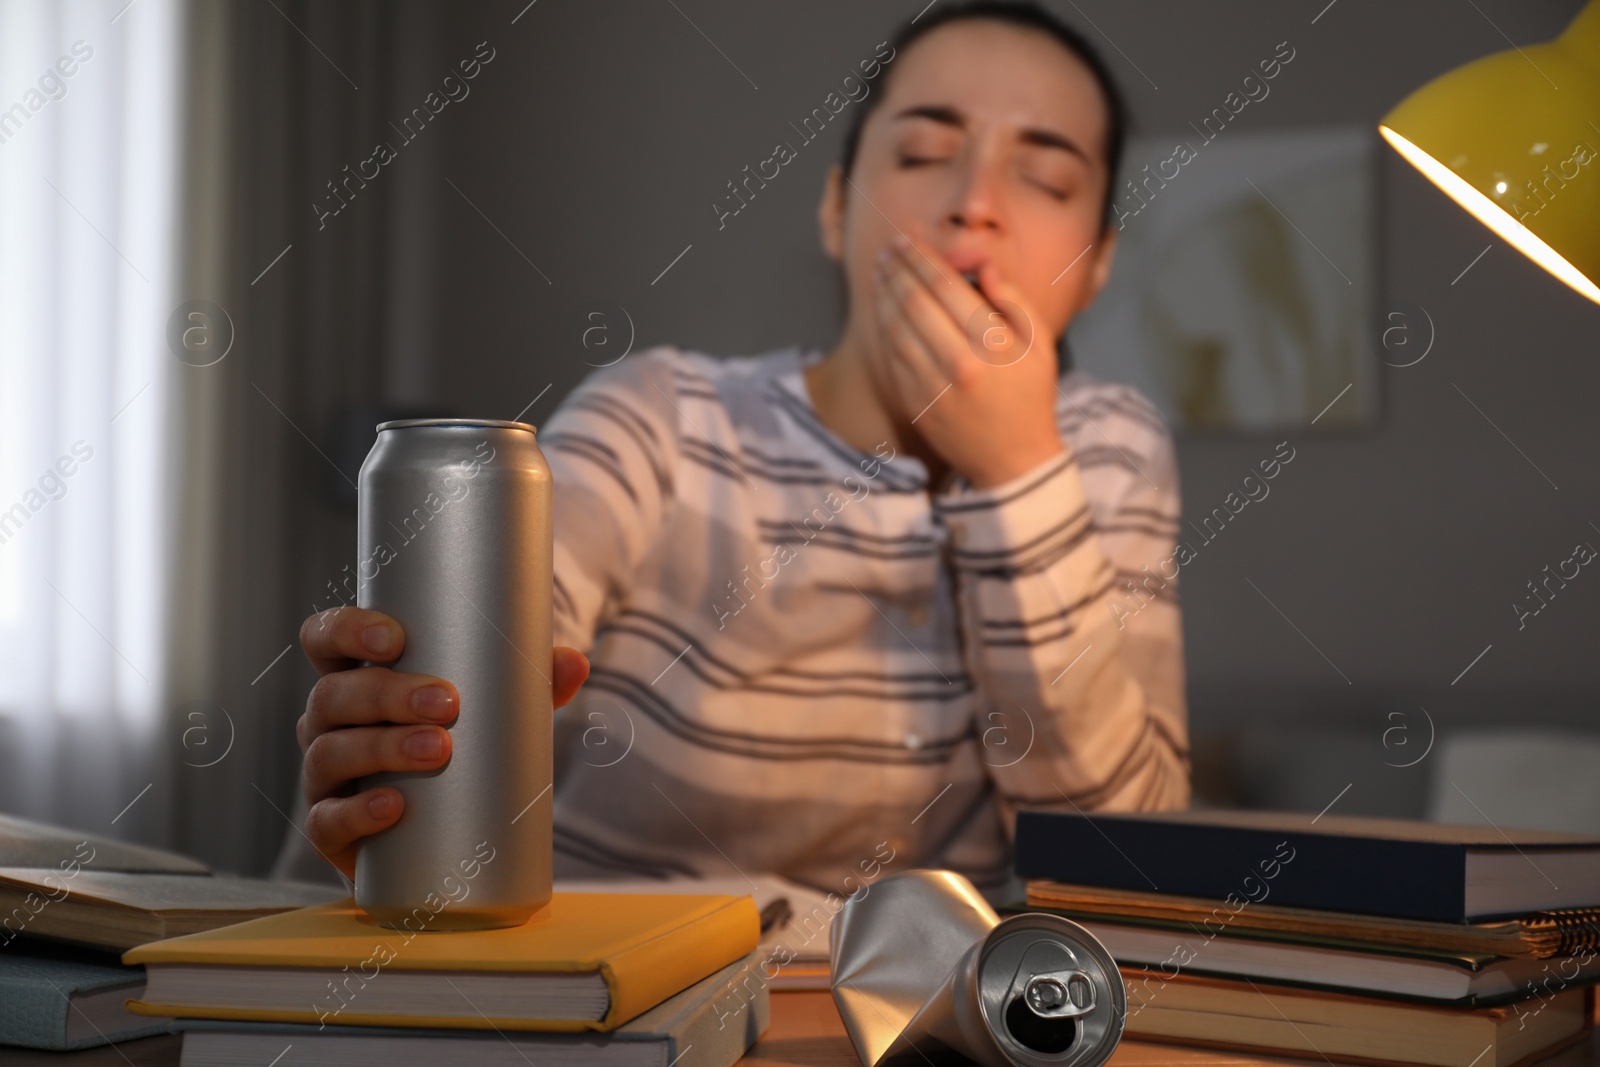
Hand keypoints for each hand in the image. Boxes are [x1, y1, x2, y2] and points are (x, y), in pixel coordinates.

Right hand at [296, 606, 589, 881]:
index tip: (395, 637)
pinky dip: (358, 814)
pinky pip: (326, 822)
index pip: (325, 640)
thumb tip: (575, 663)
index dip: (346, 629)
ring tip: (437, 750)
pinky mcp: (331, 830)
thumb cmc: (458, 747)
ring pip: (329, 752)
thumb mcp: (493, 708)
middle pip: (332, 695)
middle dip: (387, 693)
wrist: (441, 836)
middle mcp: (327, 723)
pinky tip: (393, 806)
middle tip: (448, 702)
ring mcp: (323, 777)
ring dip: (382, 747)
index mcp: (355, 678)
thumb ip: (529, 681)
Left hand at [873, 234, 1064, 488]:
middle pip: (915, 302)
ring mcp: (931, 385)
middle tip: (889, 250)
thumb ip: (1014, 301)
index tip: (908, 241)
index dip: (922, 258)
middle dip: (898, 270)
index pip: (946, 287)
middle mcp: (957, 363)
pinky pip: (892, 356)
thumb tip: (983, 266)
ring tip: (881, 272)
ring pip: (896, 327)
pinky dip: (884, 327)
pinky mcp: (915, 403)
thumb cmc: (1030, 396)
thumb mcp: (1040, 346)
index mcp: (991, 344)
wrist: (1013, 460)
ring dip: (885, 295)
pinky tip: (883, 309)